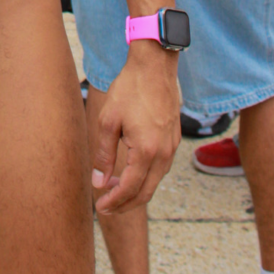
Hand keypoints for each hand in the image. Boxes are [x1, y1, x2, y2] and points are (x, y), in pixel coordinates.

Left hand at [91, 43, 180, 214]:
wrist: (155, 66)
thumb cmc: (129, 90)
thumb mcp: (109, 121)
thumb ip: (104, 154)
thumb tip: (99, 182)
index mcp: (146, 151)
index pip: (130, 189)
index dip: (114, 201)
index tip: (100, 207)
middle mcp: (163, 154)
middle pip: (145, 192)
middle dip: (125, 204)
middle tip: (106, 207)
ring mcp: (171, 147)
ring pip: (154, 181)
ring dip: (135, 191)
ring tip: (114, 190)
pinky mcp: (174, 139)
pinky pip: (161, 168)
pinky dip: (146, 177)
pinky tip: (131, 171)